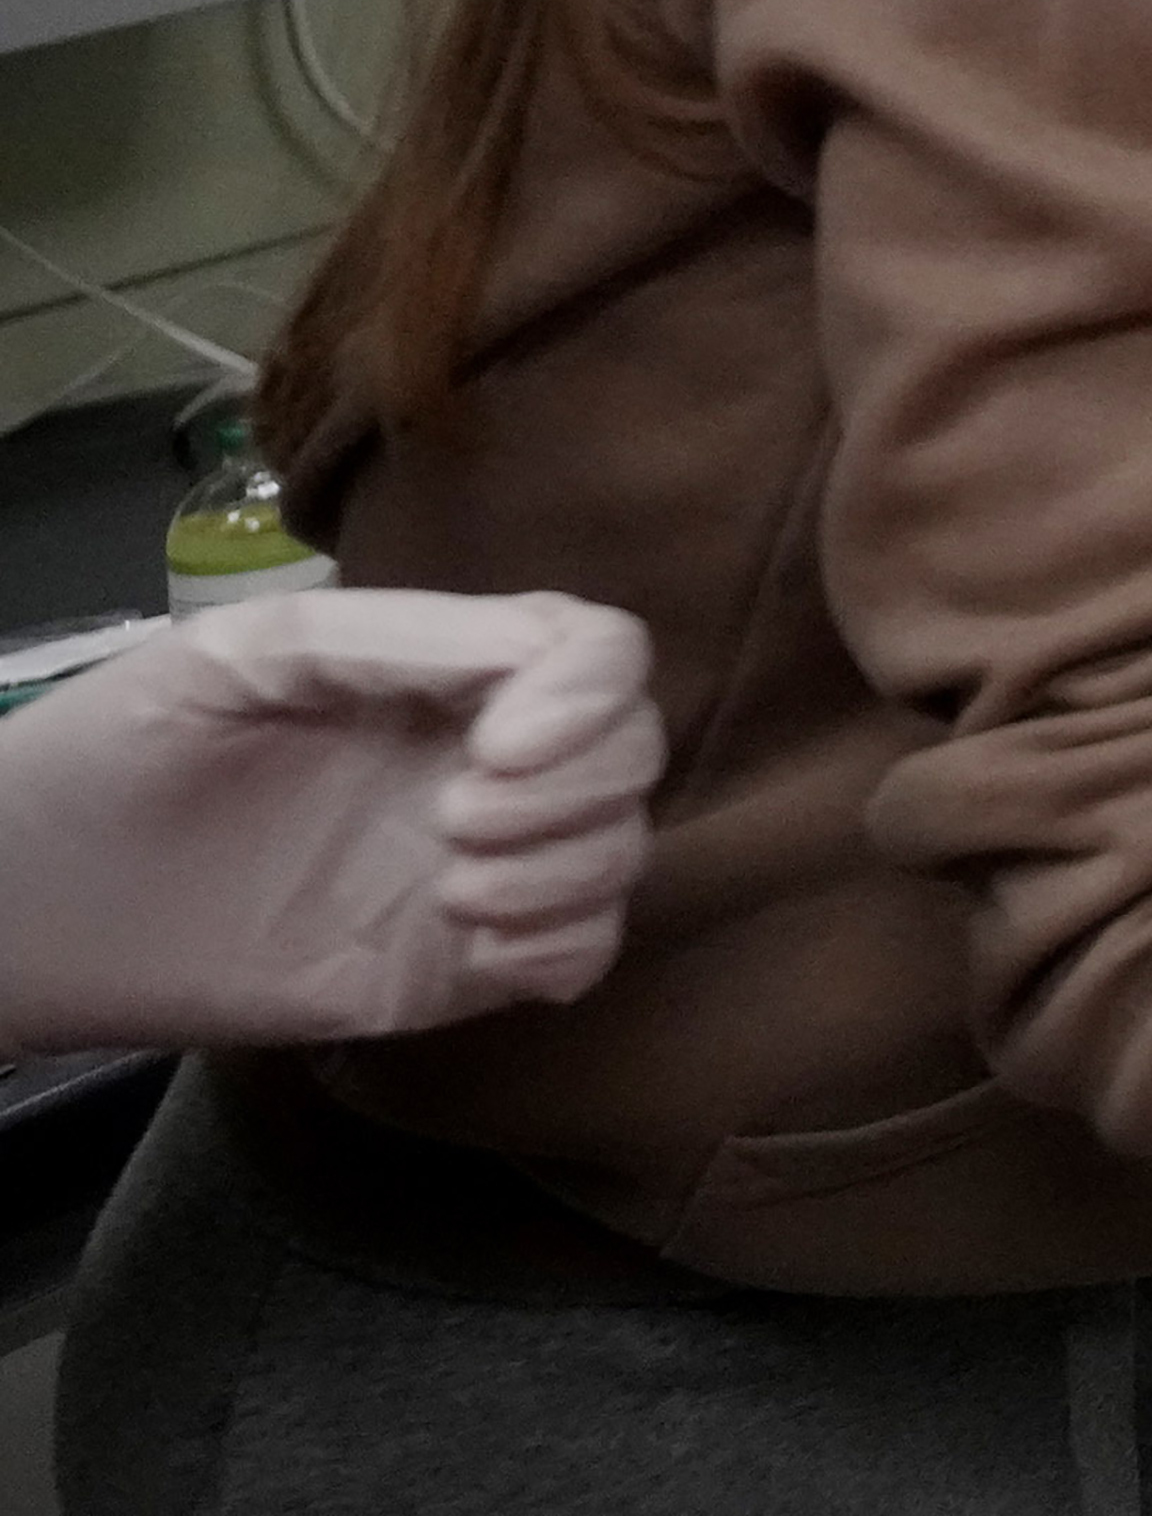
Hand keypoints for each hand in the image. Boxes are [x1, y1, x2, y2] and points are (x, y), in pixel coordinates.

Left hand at [0, 589, 662, 1051]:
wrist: (19, 909)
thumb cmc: (114, 753)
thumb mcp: (252, 655)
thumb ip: (404, 641)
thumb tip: (549, 660)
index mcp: (438, 675)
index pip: (599, 653)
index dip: (589, 694)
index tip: (505, 746)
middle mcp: (475, 762)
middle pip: (631, 749)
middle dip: (578, 788)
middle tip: (457, 822)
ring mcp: (468, 868)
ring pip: (619, 851)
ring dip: (571, 868)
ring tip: (454, 889)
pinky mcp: (446, 969)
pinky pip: (579, 954)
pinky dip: (565, 944)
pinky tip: (478, 941)